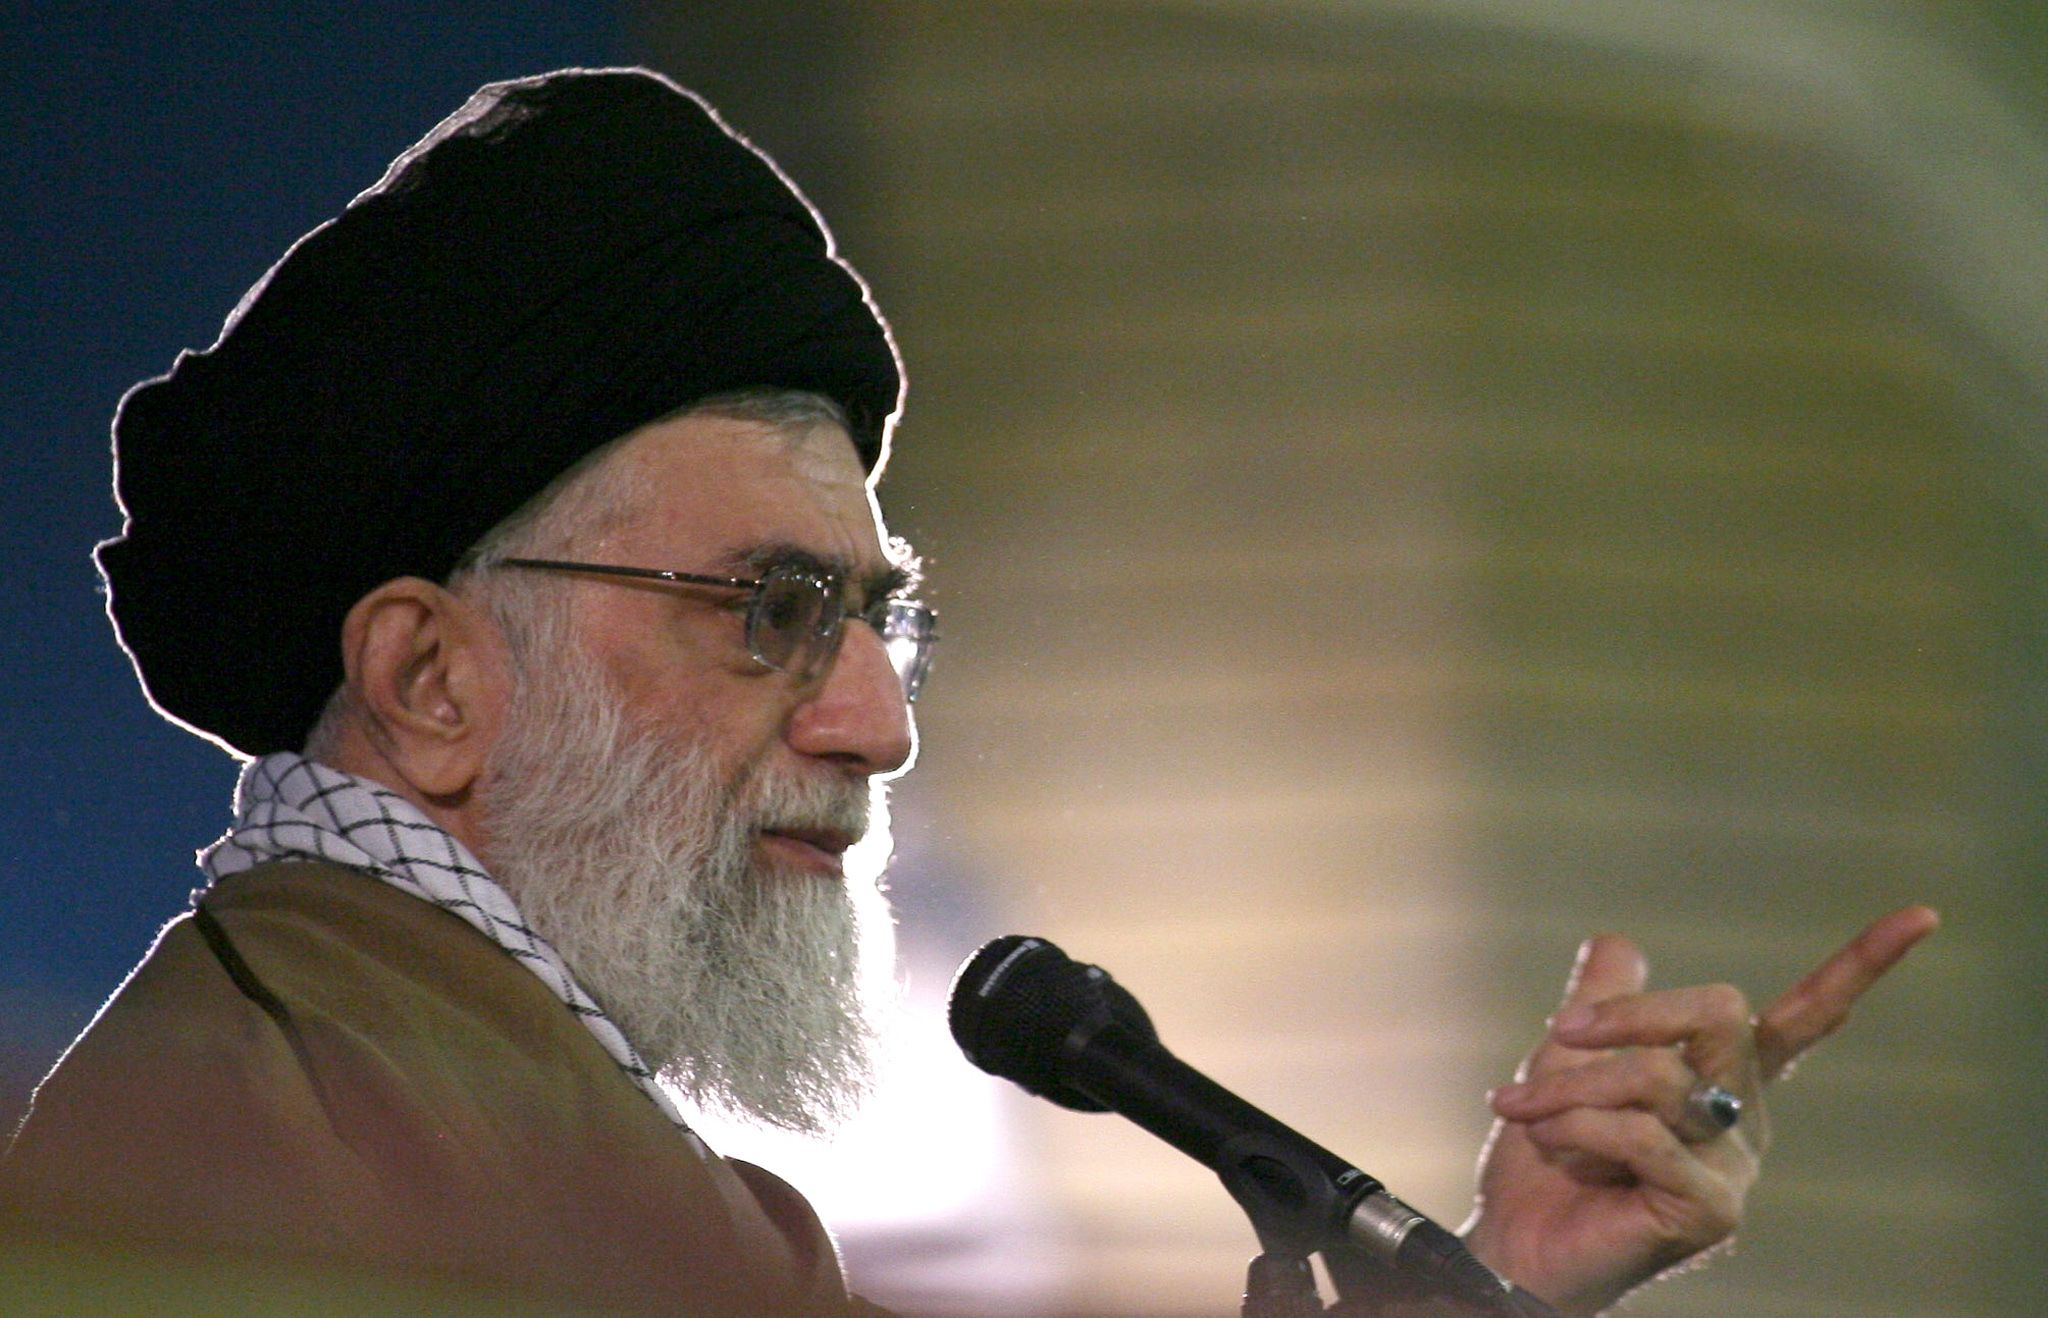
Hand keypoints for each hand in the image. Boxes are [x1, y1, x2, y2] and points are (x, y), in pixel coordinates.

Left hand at [1458, 904, 1938, 1315]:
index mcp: (1729, 1077)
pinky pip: (1640, 1134)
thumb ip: (1602, 1003)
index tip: (1923, 915)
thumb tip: (1620, 942)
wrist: (1516, 1240)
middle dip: (1628, 1014)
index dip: (1861, 965)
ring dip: (1569, 1085)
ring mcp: (1733, 1166)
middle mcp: (1744, 1116)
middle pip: (1719, 1013)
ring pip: (1658, 1077)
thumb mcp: (1568, 1061)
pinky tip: (1550, 1144)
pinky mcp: (1711, 1210)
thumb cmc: (1548, 1158)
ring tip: (1525, 1109)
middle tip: (1558, 1032)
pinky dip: (1575, 1127)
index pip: (1805, 1014)